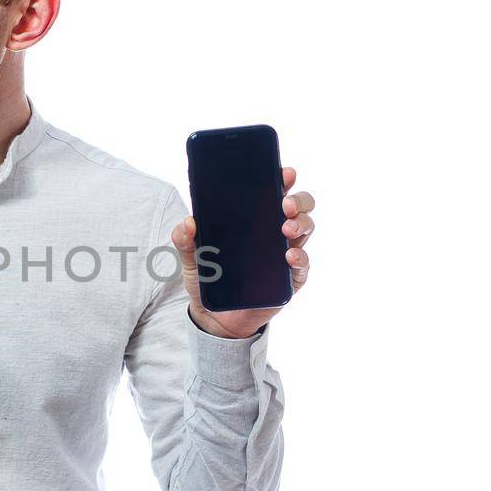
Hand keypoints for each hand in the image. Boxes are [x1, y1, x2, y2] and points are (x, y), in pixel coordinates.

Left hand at [171, 166, 313, 338]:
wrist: (214, 317)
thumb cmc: (208, 280)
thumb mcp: (190, 258)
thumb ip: (184, 239)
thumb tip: (188, 222)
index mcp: (255, 220)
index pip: (275, 192)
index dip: (283, 180)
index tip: (284, 173)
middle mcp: (275, 233)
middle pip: (299, 207)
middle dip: (297, 200)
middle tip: (284, 204)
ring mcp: (285, 254)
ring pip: (306, 229)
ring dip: (300, 224)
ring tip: (285, 229)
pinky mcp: (290, 279)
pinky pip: (303, 264)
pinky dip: (300, 257)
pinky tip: (289, 256)